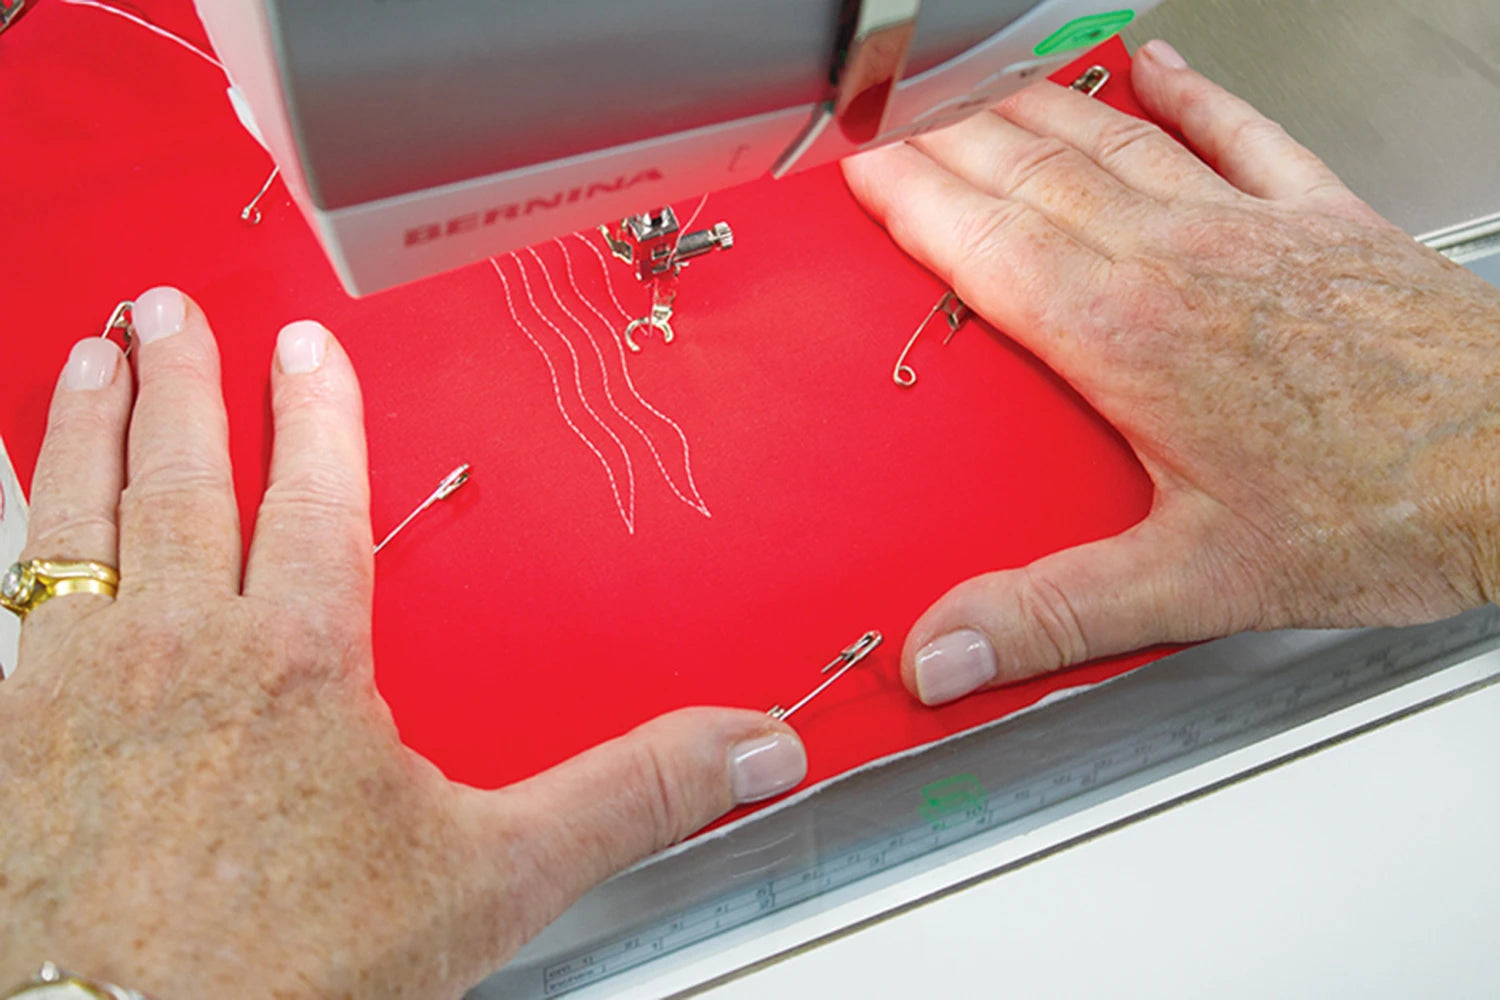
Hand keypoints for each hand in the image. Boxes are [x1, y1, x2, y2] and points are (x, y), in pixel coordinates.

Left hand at [0, 289, 805, 997]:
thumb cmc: (291, 967)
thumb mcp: (495, 874)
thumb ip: (630, 794)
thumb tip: (746, 745)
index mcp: (301, 656)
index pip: (312, 493)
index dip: (312, 409)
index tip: (304, 349)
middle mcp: (179, 645)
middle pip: (182, 474)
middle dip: (182, 380)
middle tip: (169, 311)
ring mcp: (79, 682)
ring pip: (84, 512)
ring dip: (91, 424)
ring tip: (91, 359)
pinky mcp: (13, 735)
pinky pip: (22, 590)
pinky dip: (33, 524)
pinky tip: (36, 521)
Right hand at [843, 40, 1499, 705]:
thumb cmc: (1383, 512)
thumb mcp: (1195, 585)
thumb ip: (1055, 614)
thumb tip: (947, 652)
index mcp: (1128, 337)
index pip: (984, 246)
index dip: (911, 198)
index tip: (863, 167)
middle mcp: (1178, 258)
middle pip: (1030, 175)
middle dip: (947, 141)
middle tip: (894, 119)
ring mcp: (1249, 224)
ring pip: (1111, 139)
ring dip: (1031, 109)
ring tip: (977, 91)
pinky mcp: (1320, 213)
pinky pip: (1233, 128)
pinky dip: (1183, 90)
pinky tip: (1152, 63)